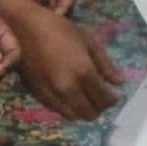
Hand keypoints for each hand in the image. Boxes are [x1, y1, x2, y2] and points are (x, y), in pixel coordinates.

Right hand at [0, 0, 126, 119]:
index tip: (113, 94)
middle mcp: (68, 88)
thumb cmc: (61, 30)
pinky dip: (69, 108)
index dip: (112, 99)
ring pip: (74, 116)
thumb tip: (120, 83)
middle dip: (99, 107)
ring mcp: (52, 94)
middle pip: (90, 113)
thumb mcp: (89, 42)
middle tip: (100, 96)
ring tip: (85, 97)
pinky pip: (59, 111)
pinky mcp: (39, 96)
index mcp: (83, 72)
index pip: (104, 99)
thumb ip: (106, 65)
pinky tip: (70, 95)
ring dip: (83, 110)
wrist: (26, 28)